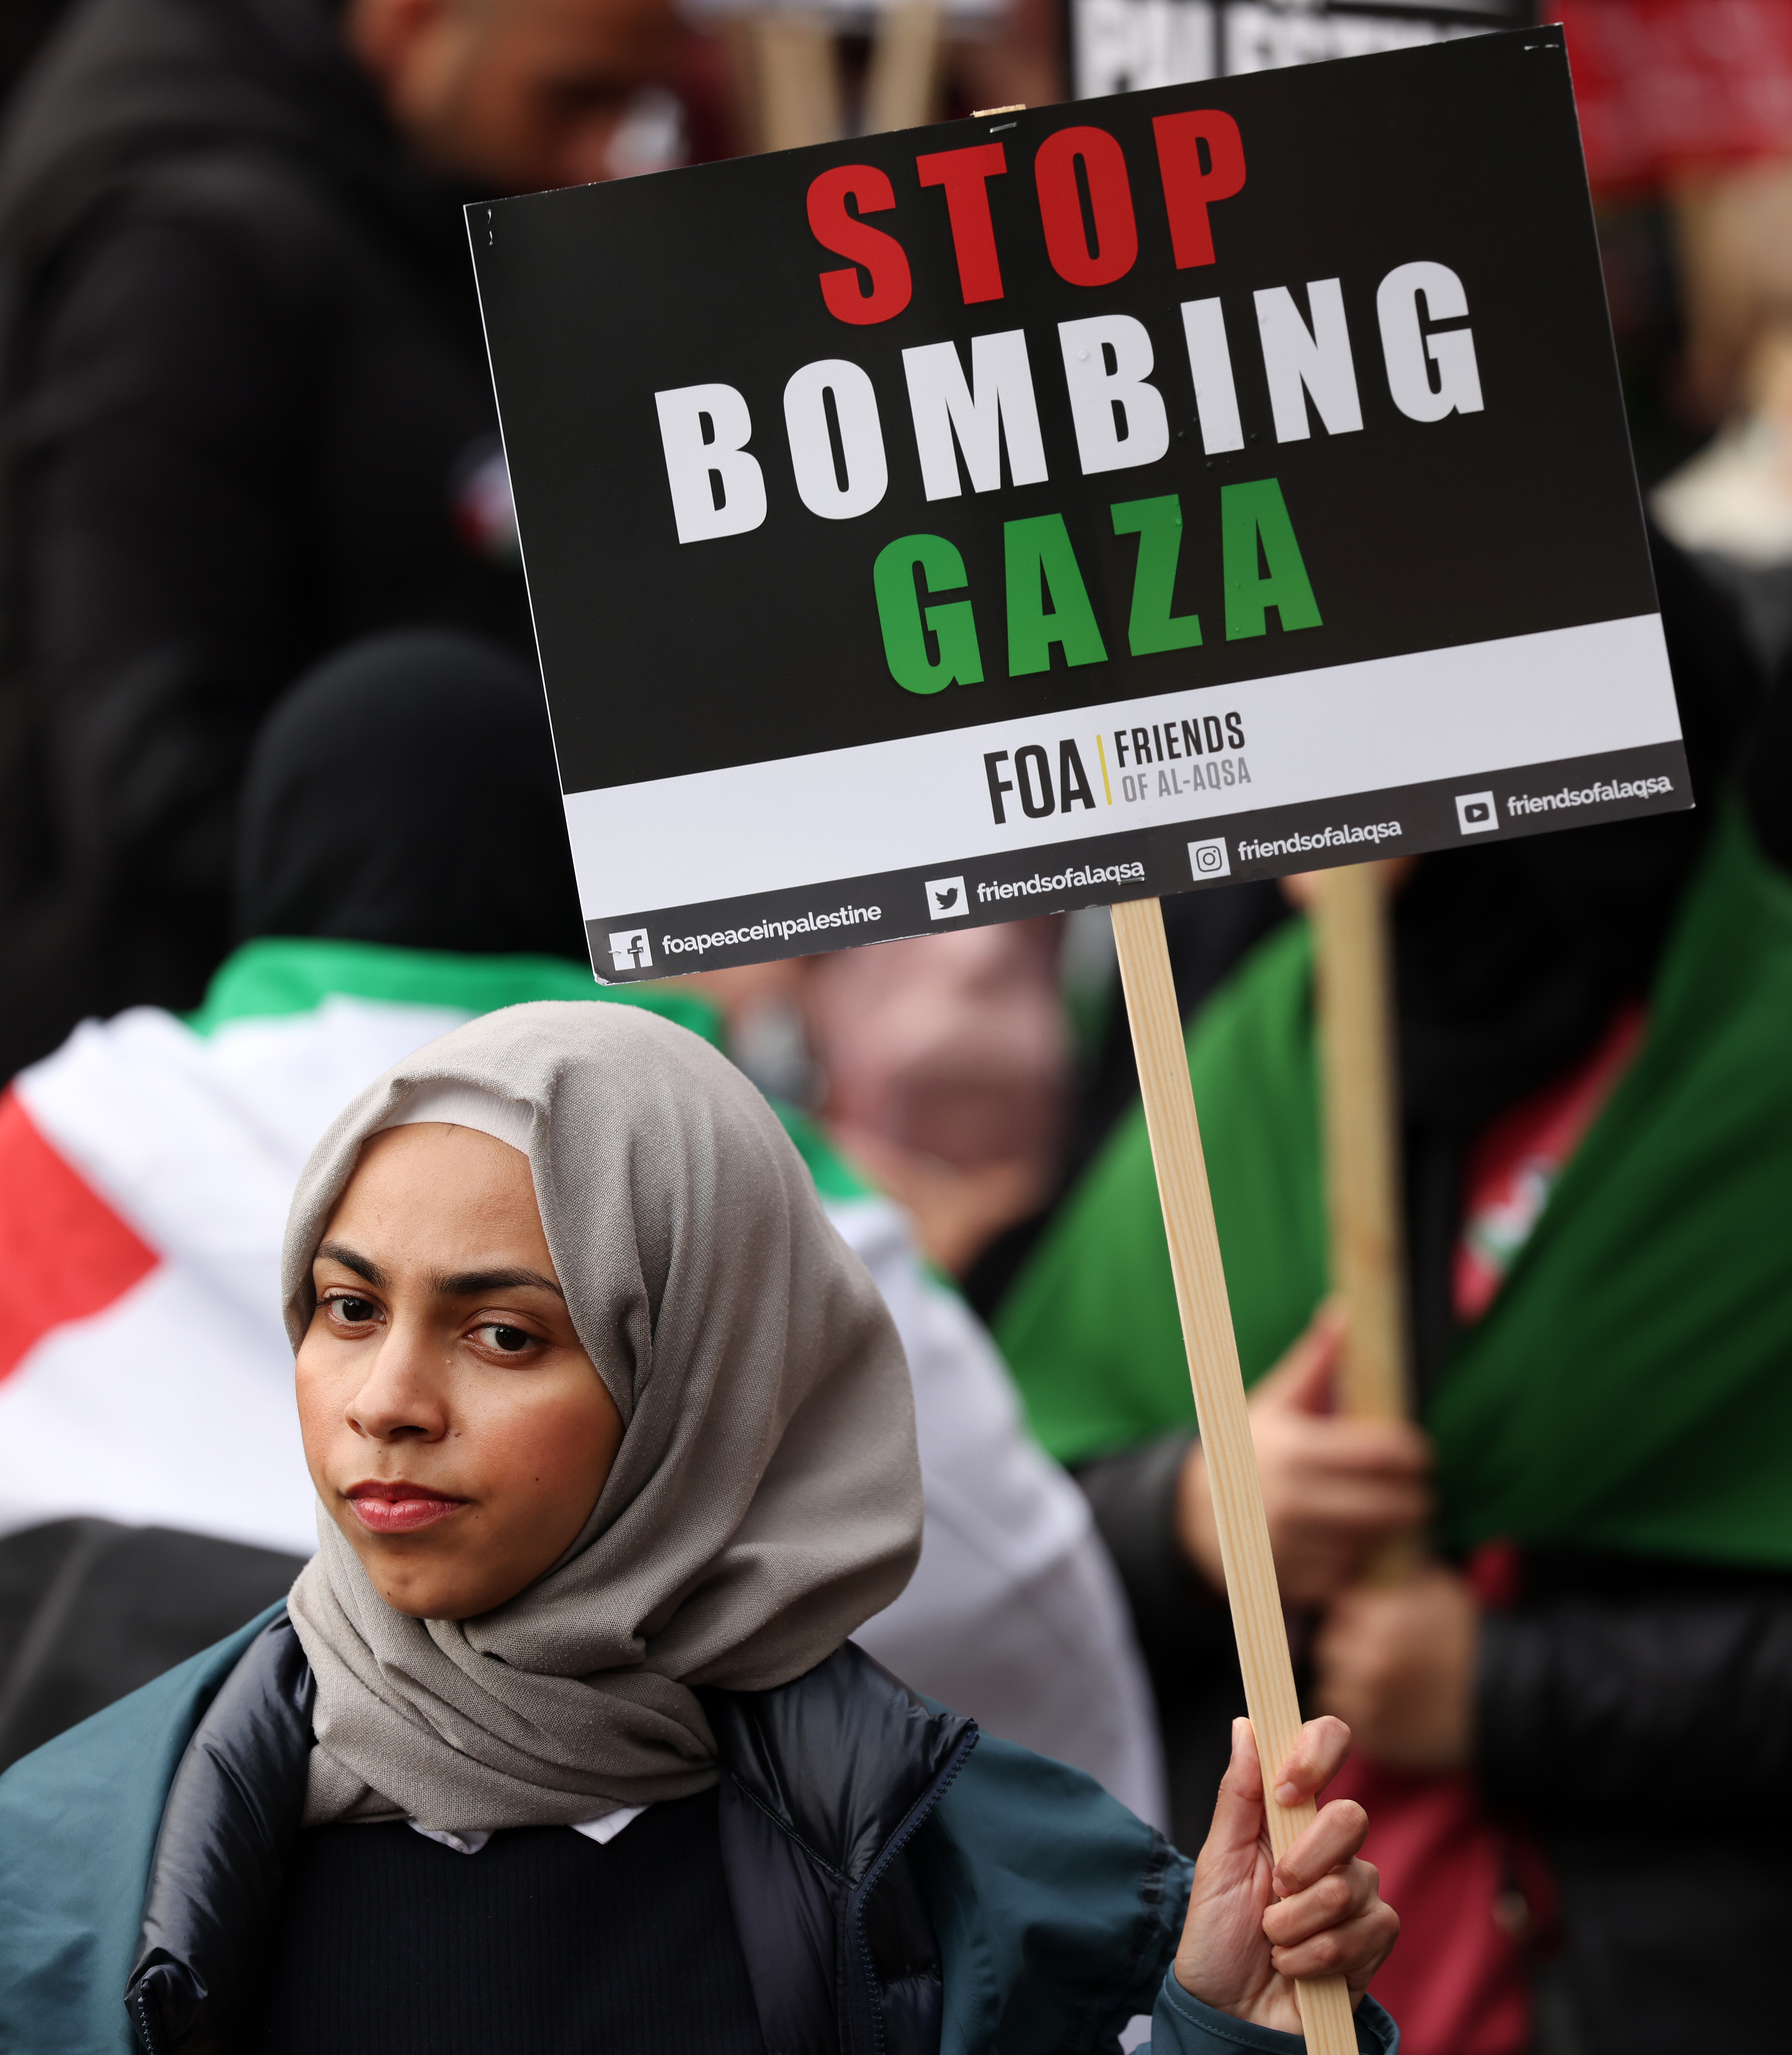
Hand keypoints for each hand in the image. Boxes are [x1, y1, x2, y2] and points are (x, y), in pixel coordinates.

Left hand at [1175, 1715, 1397, 2031]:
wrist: (1230, 2012)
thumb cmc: (1218, 1935)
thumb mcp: (1218, 1862)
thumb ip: (1238, 1795)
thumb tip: (1247, 1724)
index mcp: (1289, 1812)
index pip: (1327, 1745)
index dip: (1315, 1754)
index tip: (1284, 1790)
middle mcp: (1330, 1844)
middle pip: (1350, 1817)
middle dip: (1303, 1862)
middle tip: (1274, 1892)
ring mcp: (1357, 1890)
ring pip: (1352, 1883)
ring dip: (1298, 1922)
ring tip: (1273, 1940)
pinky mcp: (1373, 1938)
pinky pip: (1364, 1931)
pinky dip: (1316, 1955)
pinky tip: (1295, 1967)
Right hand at [1176, 1304, 1432, 1603]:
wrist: (1192, 1513)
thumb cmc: (1246, 1449)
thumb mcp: (1273, 1401)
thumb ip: (1316, 1362)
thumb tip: (1346, 1312)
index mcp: (1293, 1449)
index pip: (1383, 1453)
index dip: (1413, 1453)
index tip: (1420, 1453)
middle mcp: (1291, 1500)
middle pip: (1389, 1505)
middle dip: (1413, 1498)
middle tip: (1418, 1490)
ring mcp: (1291, 1546)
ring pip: (1373, 1542)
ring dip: (1391, 1532)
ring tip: (1392, 1515)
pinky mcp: (1291, 1583)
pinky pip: (1350, 1574)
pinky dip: (1360, 1561)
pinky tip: (1357, 1542)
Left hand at [1314, 1564, 1478, 1770]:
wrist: (1508, 1699)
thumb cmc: (1470, 1638)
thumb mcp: (1434, 1590)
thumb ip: (1391, 1581)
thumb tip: (1360, 1572)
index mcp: (1379, 1622)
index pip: (1341, 1610)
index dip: (1355, 1613)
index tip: (1370, 1619)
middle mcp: (1366, 1664)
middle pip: (1330, 1647)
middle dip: (1347, 1645)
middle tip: (1373, 1650)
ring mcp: (1370, 1706)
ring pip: (1333, 1686)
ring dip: (1349, 1680)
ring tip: (1381, 1679)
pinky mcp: (1377, 1740)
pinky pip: (1351, 1721)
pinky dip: (1363, 1712)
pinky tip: (1388, 1704)